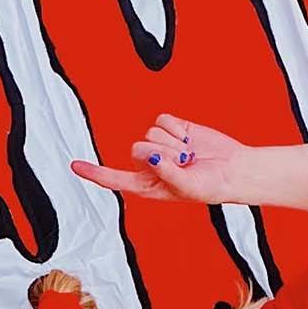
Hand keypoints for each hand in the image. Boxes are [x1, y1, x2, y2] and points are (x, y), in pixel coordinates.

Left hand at [72, 112, 260, 206]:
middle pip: (137, 149)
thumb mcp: (187, 188)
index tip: (75, 166)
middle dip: (162, 153)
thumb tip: (153, 157)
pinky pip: (163, 120)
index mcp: (147, 186)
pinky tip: (190, 140)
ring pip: (150, 134)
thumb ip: (167, 174)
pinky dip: (178, 129)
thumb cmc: (210, 186)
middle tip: (183, 164)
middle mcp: (149, 165)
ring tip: (190, 155)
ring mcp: (160, 145)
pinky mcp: (172, 128)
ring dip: (174, 143)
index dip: (95, 172)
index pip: (115, 178)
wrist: (232, 169)